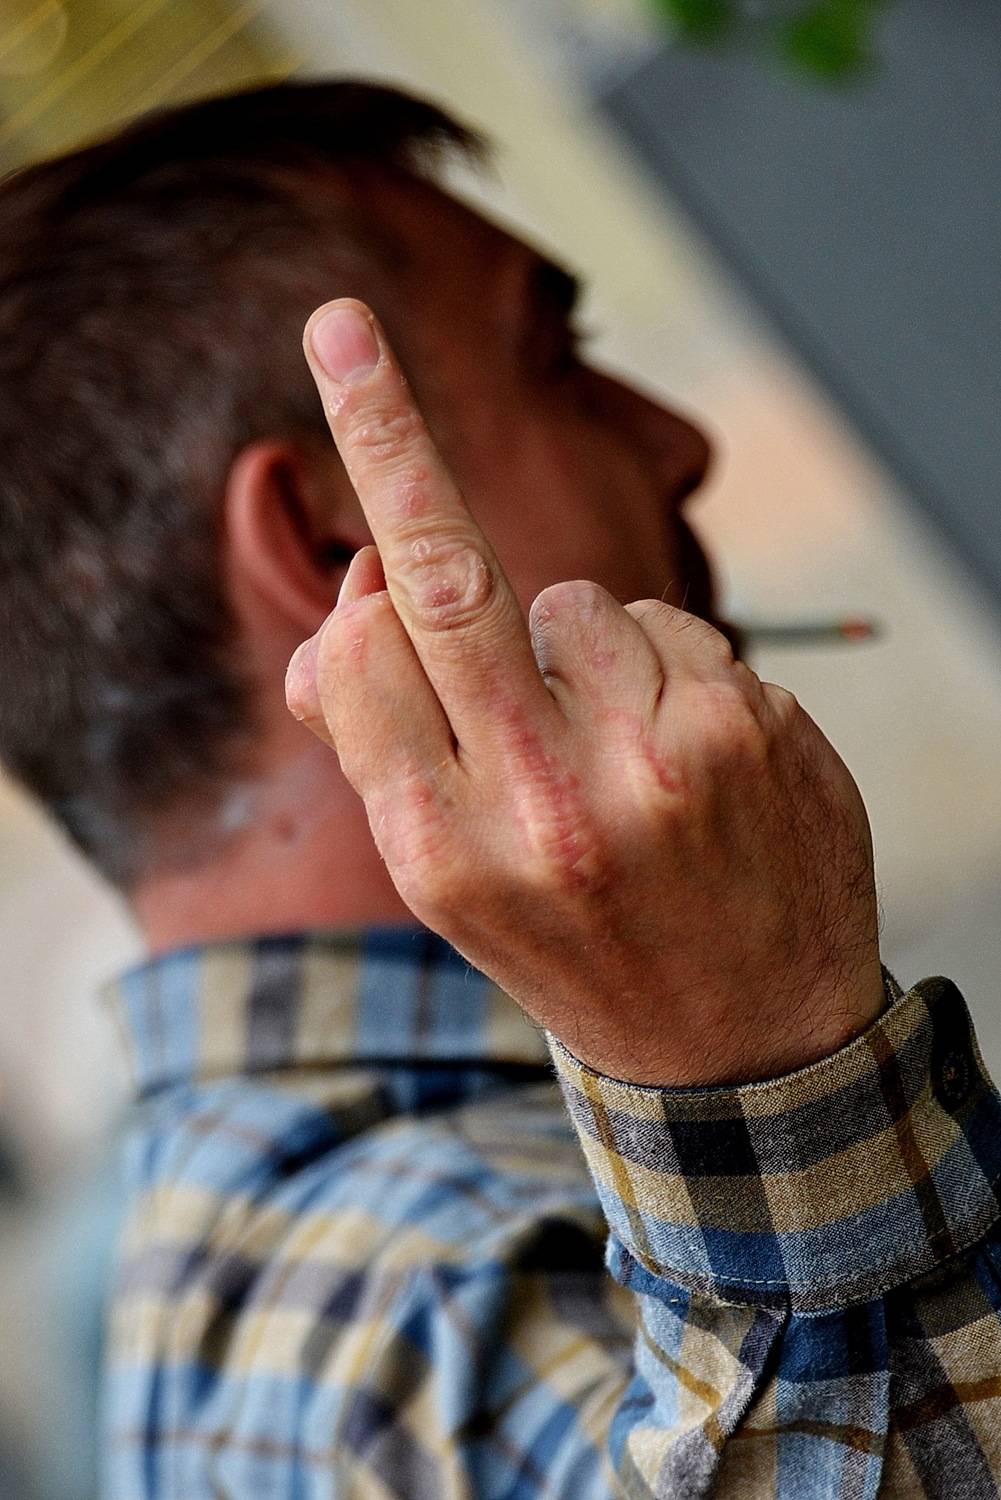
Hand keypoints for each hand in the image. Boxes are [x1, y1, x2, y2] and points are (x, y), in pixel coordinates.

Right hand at [286, 300, 884, 1084]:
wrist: (739, 1047)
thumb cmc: (571, 935)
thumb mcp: (455, 881)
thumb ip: (386, 742)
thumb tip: (353, 599)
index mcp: (440, 849)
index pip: (365, 650)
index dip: (368, 590)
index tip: (354, 510)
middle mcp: (541, 807)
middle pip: (445, 579)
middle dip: (383, 436)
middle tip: (338, 325)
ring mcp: (653, 765)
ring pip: (575, 602)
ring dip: (578, 648)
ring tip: (611, 752)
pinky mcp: (745, 729)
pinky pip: (668, 626)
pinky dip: (660, 667)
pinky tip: (681, 749)